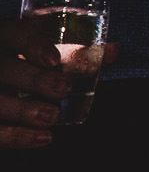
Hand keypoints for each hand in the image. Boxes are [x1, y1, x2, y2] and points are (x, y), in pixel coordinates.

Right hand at [0, 17, 115, 149]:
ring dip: (22, 110)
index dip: (31, 44)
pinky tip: (43, 138)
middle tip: (63, 89)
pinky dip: (16, 137)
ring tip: (51, 117)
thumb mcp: (44, 58)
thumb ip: (76, 55)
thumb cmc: (29, 70)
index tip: (53, 60)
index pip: (12, 32)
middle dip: (32, 79)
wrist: (10, 90)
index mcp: (3, 40)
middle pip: (2, 68)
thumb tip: (114, 51)